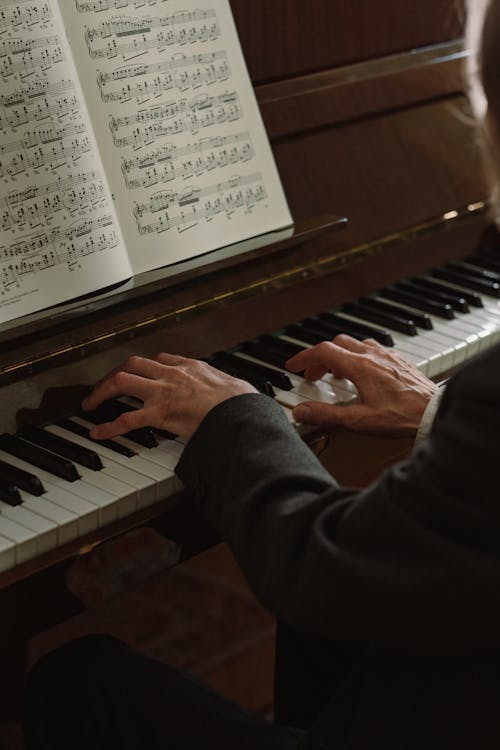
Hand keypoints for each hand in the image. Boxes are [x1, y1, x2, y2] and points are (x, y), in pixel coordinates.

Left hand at [81, 353, 256, 439]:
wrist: (242, 410)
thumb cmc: (242, 402)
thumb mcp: (233, 385)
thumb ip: (223, 387)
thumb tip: (235, 393)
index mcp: (191, 366)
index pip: (160, 360)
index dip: (145, 367)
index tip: (139, 373)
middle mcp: (172, 374)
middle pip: (133, 364)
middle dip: (114, 373)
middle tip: (104, 386)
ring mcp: (163, 391)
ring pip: (122, 381)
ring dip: (102, 391)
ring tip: (90, 403)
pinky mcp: (160, 413)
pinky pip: (127, 418)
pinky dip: (109, 426)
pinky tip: (98, 433)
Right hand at [285, 335, 437, 435]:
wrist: (434, 413)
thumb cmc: (402, 417)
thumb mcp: (359, 420)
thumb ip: (327, 415)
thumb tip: (301, 412)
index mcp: (360, 366)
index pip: (323, 352)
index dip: (303, 357)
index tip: (293, 366)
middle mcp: (373, 355)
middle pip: (337, 343)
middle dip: (320, 358)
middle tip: (314, 375)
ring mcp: (388, 356)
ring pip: (356, 343)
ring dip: (341, 354)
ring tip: (337, 374)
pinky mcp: (399, 360)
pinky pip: (373, 348)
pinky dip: (359, 355)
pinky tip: (363, 372)